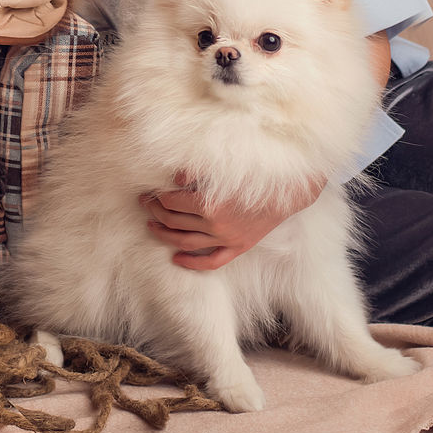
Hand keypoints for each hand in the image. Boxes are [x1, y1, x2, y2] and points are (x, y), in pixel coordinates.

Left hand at [140, 171, 325, 270]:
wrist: (286, 192)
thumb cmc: (253, 176)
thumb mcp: (222, 170)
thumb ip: (196, 173)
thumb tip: (175, 179)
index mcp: (208, 203)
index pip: (171, 203)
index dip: (157, 198)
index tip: (148, 194)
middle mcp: (214, 225)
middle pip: (174, 221)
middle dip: (156, 212)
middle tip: (147, 205)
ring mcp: (226, 239)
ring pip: (186, 242)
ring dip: (165, 235)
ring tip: (152, 227)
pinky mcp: (237, 247)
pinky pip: (211, 261)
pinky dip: (192, 262)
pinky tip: (176, 259)